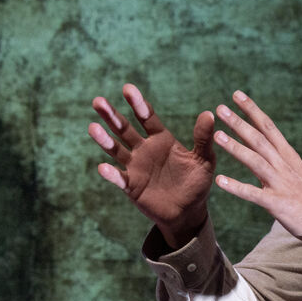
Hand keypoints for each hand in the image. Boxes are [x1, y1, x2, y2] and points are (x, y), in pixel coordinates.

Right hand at [88, 83, 216, 248]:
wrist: (188, 212)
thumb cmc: (197, 183)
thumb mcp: (204, 160)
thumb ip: (203, 138)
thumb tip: (208, 114)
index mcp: (161, 139)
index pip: (147, 118)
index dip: (138, 104)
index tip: (128, 89)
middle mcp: (144, 150)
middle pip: (124, 129)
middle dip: (111, 116)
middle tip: (98, 101)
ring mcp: (135, 167)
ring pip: (116, 150)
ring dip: (104, 140)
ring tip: (93, 127)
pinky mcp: (131, 186)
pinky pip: (119, 178)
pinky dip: (111, 174)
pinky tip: (103, 167)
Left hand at [211, 91, 301, 249]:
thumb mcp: (294, 170)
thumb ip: (277, 156)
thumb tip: (261, 143)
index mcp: (287, 155)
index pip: (268, 127)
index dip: (252, 110)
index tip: (237, 94)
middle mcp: (284, 165)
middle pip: (259, 139)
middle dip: (239, 122)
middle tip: (220, 107)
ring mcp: (281, 184)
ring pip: (255, 161)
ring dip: (235, 147)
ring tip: (217, 136)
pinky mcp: (277, 204)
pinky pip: (253, 194)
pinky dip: (236, 187)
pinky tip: (220, 180)